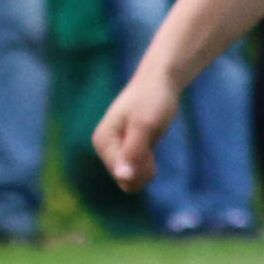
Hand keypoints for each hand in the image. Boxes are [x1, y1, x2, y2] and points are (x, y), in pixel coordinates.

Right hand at [92, 71, 178, 191]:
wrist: (160, 82)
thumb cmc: (152, 100)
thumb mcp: (145, 126)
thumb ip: (133, 152)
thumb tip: (123, 178)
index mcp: (103, 142)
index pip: (122, 175)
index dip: (141, 166)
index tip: (148, 146)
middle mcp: (105, 149)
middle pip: (126, 181)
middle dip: (143, 169)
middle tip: (150, 145)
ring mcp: (116, 151)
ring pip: (132, 180)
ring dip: (147, 168)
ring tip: (150, 144)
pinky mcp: (126, 152)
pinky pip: (136, 173)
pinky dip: (148, 165)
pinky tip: (150, 148)